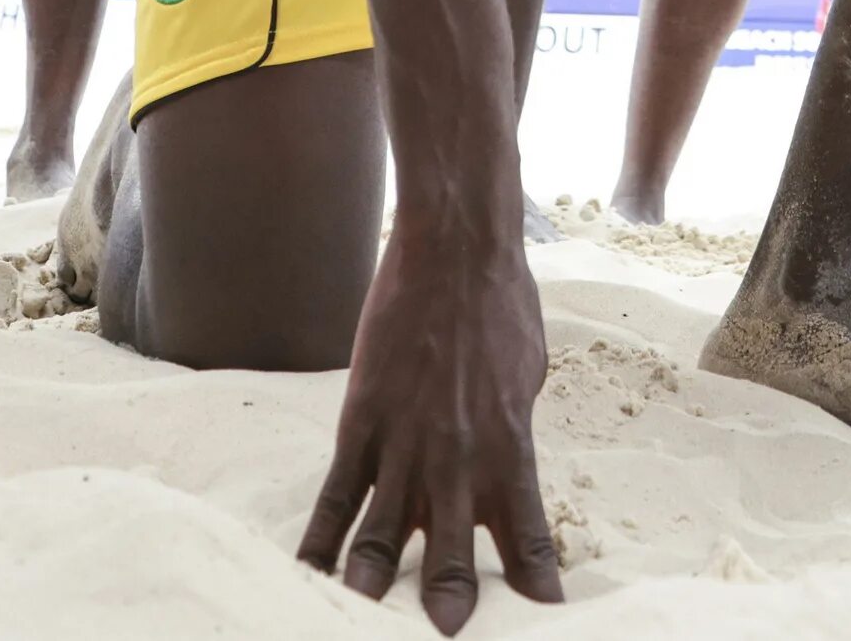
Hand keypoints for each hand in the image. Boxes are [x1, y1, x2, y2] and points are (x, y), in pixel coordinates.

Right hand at [299, 230, 560, 628]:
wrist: (458, 250)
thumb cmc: (502, 305)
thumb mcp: (527, 374)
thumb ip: (514, 430)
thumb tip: (508, 460)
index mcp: (512, 449)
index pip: (529, 537)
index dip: (535, 583)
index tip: (544, 619)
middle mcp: (459, 461)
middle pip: (449, 556)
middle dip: (446, 606)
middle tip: (444, 639)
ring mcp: (406, 445)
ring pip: (383, 538)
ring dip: (374, 588)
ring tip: (361, 626)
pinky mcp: (362, 424)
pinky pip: (337, 497)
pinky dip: (320, 542)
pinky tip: (307, 575)